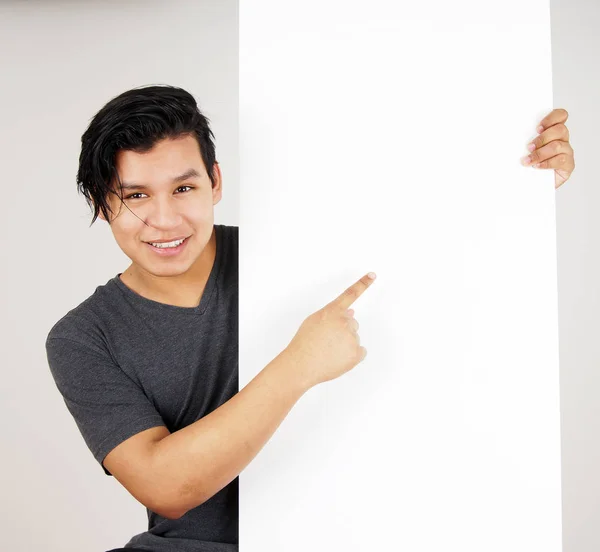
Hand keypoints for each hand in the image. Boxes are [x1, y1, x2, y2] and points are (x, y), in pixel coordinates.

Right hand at [283, 272, 376, 390]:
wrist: (301, 365)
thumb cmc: (304, 344)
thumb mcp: (313, 321)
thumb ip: (332, 314)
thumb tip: (351, 313)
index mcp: (332, 312)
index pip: (350, 294)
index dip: (362, 283)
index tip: (372, 275)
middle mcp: (344, 322)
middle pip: (352, 323)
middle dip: (343, 330)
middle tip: (328, 340)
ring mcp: (352, 337)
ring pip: (354, 338)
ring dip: (345, 344)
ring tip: (329, 351)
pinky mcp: (356, 353)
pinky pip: (360, 351)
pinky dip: (352, 355)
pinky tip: (337, 358)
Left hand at [520, 108, 574, 188]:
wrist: (531, 184)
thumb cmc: (526, 165)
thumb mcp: (521, 149)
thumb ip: (521, 139)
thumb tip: (504, 132)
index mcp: (553, 131)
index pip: (561, 116)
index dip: (551, 118)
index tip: (537, 128)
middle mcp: (562, 139)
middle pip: (560, 130)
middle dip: (542, 138)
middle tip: (529, 147)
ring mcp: (566, 151)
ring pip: (558, 145)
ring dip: (540, 153)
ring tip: (528, 161)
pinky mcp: (568, 165)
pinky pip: (561, 160)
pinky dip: (547, 163)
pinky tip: (537, 166)